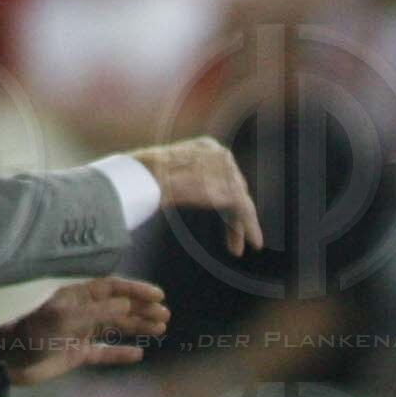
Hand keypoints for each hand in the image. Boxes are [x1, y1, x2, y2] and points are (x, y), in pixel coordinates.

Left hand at [0, 275, 168, 387]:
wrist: (10, 359)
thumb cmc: (35, 332)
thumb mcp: (66, 317)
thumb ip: (98, 311)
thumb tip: (127, 304)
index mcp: (78, 296)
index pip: (113, 288)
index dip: (136, 290)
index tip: (158, 296)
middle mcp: (83, 312)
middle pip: (119, 308)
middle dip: (142, 310)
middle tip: (165, 315)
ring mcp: (82, 333)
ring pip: (116, 329)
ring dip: (137, 328)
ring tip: (160, 329)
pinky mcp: (78, 354)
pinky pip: (105, 352)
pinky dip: (120, 353)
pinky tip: (138, 353)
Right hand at [128, 137, 263, 257]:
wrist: (148, 177)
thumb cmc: (142, 176)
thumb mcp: (162, 173)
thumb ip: (175, 180)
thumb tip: (162, 191)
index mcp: (205, 148)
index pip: (220, 175)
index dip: (222, 199)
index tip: (223, 216)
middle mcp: (220, 155)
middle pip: (233, 188)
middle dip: (232, 215)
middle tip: (232, 239)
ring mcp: (228, 171)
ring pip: (240, 202)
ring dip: (240, 227)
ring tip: (238, 248)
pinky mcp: (231, 190)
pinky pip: (245, 211)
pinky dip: (251, 228)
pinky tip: (254, 243)